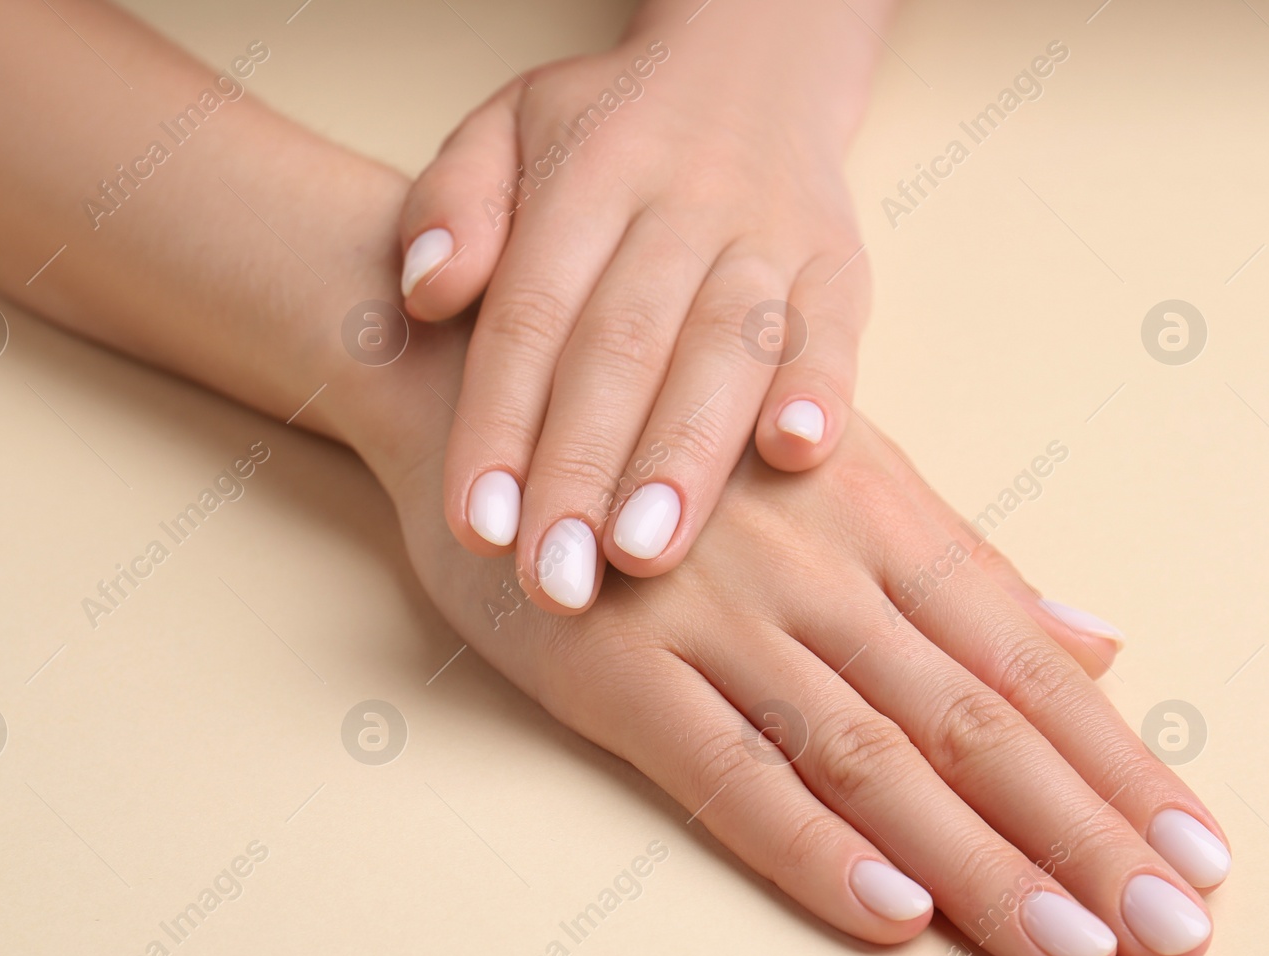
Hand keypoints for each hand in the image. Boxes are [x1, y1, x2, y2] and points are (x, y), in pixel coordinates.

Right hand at [360, 327, 1228, 955]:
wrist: (488, 385)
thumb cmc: (669, 434)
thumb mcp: (833, 469)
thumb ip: (963, 562)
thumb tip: (1100, 639)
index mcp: (876, 514)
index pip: (1023, 658)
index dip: (1117, 758)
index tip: (1196, 847)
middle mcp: (814, 568)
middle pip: (972, 717)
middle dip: (1081, 831)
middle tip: (1169, 930)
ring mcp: (712, 617)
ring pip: (870, 752)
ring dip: (979, 859)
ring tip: (1070, 946)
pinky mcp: (612, 666)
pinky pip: (725, 767)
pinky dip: (811, 843)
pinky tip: (890, 908)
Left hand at [398, 21, 873, 613]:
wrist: (750, 67)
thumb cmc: (604, 130)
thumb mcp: (504, 128)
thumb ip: (454, 203)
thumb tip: (429, 293)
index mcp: (584, 175)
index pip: (531, 315)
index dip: (499, 424)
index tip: (477, 526)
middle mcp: (679, 204)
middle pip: (624, 347)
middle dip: (583, 471)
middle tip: (554, 576)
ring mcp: (767, 235)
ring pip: (726, 351)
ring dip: (686, 458)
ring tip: (645, 553)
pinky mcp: (839, 265)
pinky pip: (834, 331)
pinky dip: (821, 391)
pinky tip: (798, 455)